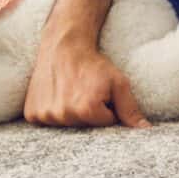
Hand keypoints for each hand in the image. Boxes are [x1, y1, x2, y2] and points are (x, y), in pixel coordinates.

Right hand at [23, 33, 150, 128]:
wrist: (64, 46)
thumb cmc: (94, 65)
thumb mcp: (119, 83)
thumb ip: (131, 109)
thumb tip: (146, 131)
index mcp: (86, 110)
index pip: (107, 123)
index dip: (108, 108)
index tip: (100, 92)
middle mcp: (63, 116)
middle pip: (86, 127)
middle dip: (90, 112)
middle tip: (86, 91)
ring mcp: (45, 116)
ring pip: (68, 126)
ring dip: (73, 113)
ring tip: (72, 92)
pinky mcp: (32, 114)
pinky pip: (49, 123)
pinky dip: (55, 112)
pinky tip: (58, 96)